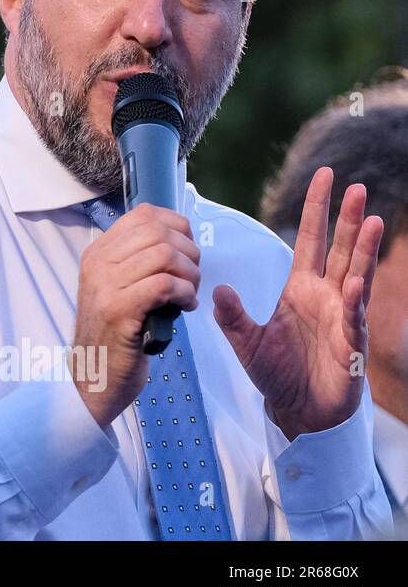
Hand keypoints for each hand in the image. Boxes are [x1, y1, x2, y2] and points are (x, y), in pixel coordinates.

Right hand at [73, 203, 200, 428]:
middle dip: (189, 253)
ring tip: (190, 295)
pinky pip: (165, 285)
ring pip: (165, 256)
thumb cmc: (116, 333)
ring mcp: (105, 286)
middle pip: (159, 232)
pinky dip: (185, 294)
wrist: (93, 377)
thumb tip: (177, 238)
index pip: (145, 215)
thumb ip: (137, 262)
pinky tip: (185, 308)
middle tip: (192, 279)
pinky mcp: (119, 311)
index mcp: (98, 252)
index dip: (177, 227)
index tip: (186, 253)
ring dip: (190, 275)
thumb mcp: (118, 288)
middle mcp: (98, 263)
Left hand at [212, 167, 382, 440]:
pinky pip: (352, 317)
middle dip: (346, 218)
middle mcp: (326, 295)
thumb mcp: (246, 343)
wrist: (299, 410)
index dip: (316, 209)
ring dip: (363, 248)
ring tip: (370, 219)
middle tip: (354, 186)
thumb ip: (232, 317)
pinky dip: (353, 300)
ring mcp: (343, 316)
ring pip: (356, 273)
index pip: (310, 239)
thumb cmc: (278, 374)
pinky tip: (354, 282)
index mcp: (300, 288)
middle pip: (338, 248)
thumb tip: (215, 291)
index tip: (324, 176)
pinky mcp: (350, 343)